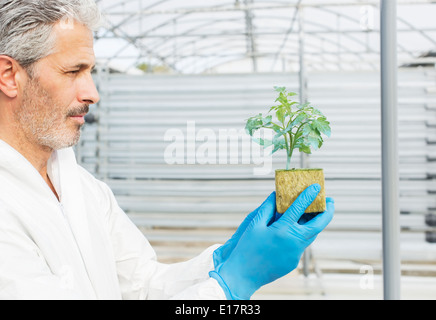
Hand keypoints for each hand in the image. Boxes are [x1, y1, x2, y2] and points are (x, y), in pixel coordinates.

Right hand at [210, 184, 333, 299]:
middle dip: (327, 212)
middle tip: (331, 201)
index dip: (309, 196)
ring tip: (316, 212)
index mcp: (282, 230)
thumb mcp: (254, 225)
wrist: (244, 275)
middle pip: (318, 225)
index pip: (300, 208)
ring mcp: (295, 253)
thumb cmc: (247, 248)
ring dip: (316, 223)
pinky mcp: (293, 262)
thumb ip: (267, 208)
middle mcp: (293, 242)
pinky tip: (297, 229)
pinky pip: (301, 245)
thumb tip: (275, 195)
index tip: (316, 187)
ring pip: (311, 235)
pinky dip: (302, 234)